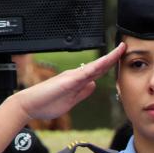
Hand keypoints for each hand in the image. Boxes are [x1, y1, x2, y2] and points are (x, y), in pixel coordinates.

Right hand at [11, 43, 125, 120]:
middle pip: (98, 65)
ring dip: (107, 59)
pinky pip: (83, 74)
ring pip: (93, 66)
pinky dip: (94, 68)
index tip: (121, 57)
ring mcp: (71, 77)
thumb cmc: (47, 103)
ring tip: (119, 50)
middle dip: (113, 57)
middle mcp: (76, 76)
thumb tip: (94, 85)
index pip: (98, 71)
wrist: (28, 106)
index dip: (110, 64)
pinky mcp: (66, 82)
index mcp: (78, 81)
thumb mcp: (71, 100)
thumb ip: (83, 92)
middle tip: (124, 46)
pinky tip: (103, 64)